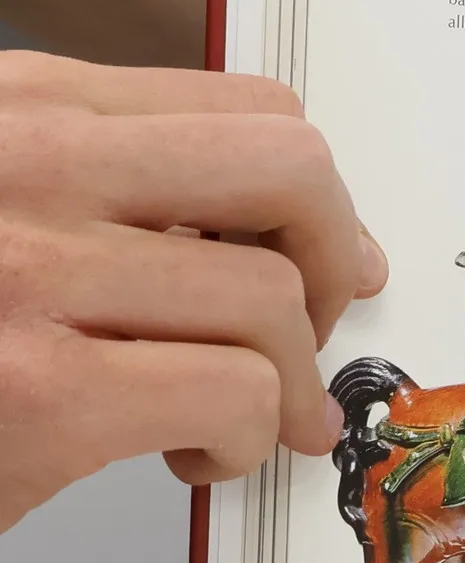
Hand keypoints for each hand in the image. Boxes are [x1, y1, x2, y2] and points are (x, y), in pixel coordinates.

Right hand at [0, 51, 387, 529]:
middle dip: (333, 260)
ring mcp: (26, 274)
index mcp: (19, 107)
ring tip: (231, 417)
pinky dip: (245, 440)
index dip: (312, 194)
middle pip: (290, 172)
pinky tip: (198, 455)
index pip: (248, 111)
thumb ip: (103, 192)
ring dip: (283, 381)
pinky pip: (234, 393)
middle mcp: (26, 166)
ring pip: (271, 300)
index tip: (322, 253)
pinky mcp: (36, 393)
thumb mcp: (2, 204)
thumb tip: (273, 234)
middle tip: (313, 330)